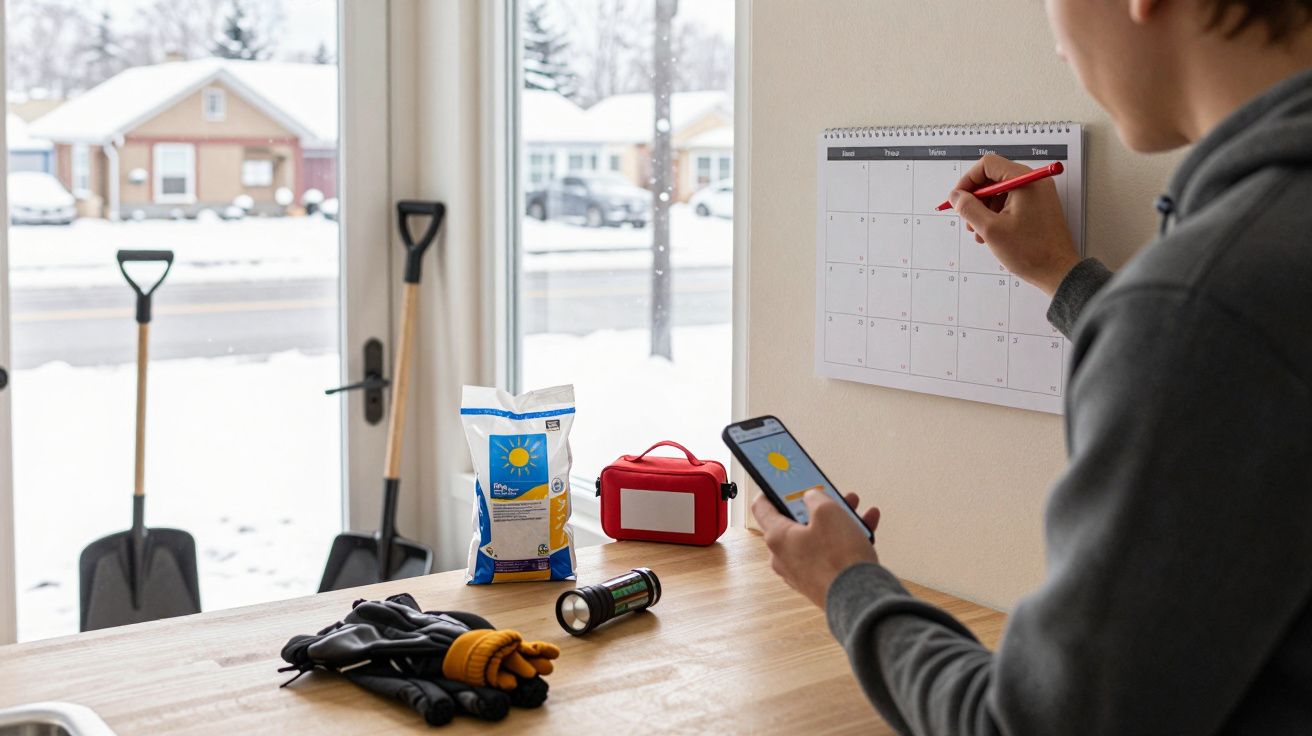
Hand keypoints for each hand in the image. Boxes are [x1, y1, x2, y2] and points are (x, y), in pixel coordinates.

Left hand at [752, 490, 881, 609]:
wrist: (858, 599)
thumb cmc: (838, 558)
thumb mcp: (828, 512)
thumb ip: (816, 498)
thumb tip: (812, 498)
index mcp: (777, 537)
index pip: (762, 507)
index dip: (770, 490)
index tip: (779, 482)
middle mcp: (784, 557)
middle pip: (795, 522)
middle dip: (815, 505)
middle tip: (828, 494)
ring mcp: (801, 572)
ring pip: (816, 537)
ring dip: (835, 520)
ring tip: (855, 507)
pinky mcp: (820, 582)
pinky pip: (829, 554)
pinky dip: (844, 539)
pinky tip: (867, 526)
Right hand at [950, 154, 1080, 296]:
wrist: (1058, 272)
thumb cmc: (1030, 251)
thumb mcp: (991, 229)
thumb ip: (968, 208)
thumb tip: (955, 196)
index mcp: (1024, 181)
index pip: (988, 165)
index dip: (968, 180)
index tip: (958, 199)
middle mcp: (1033, 182)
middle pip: (994, 178)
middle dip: (976, 198)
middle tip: (968, 220)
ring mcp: (1038, 194)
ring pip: (1000, 192)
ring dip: (984, 210)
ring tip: (979, 233)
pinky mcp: (1039, 206)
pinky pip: (1011, 202)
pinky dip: (997, 214)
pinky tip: (992, 234)